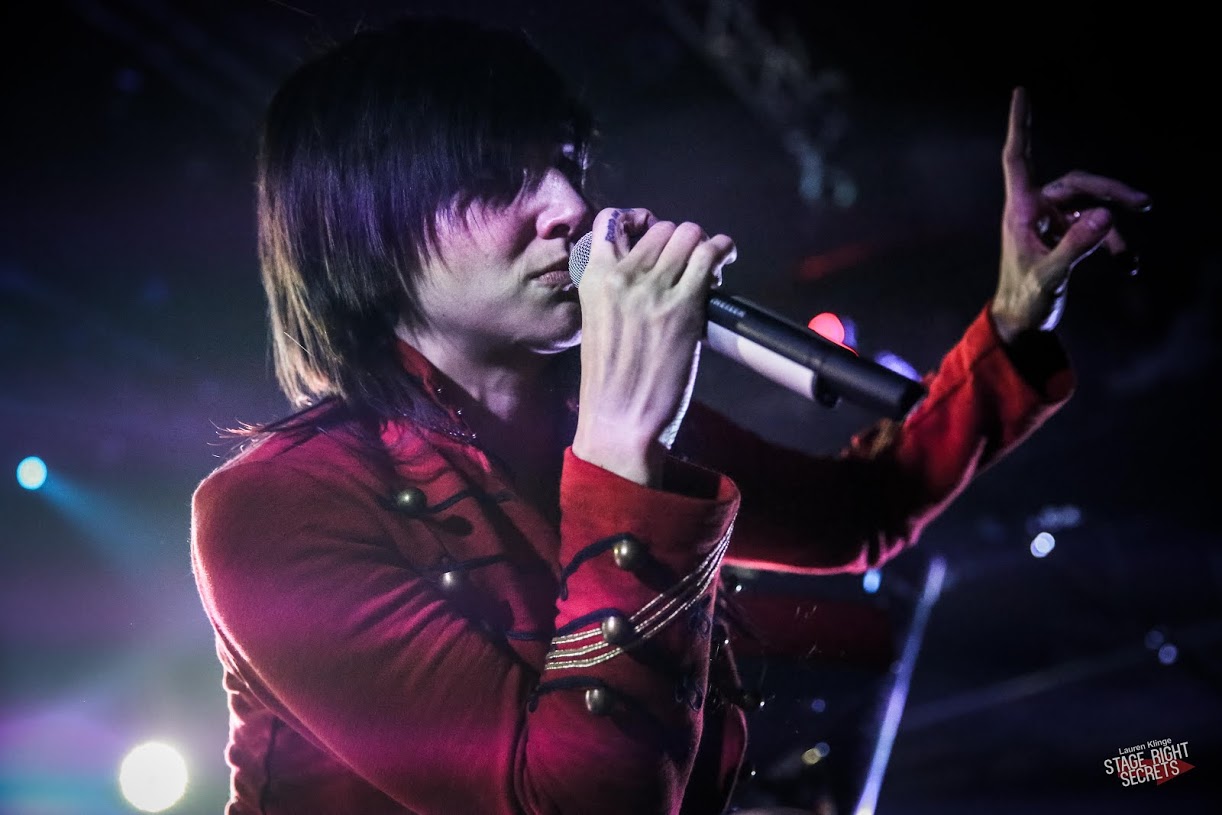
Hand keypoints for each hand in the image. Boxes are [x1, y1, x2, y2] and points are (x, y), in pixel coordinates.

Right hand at [571, 207, 735, 485]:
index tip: (656, 236)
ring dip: (703, 246)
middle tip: (690, 265)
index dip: (640, 222)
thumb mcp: (598, 323)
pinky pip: (710, 254)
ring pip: (688, 235)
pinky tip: (726, 260)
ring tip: (709, 268)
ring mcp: (653, 289)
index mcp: (593, 278)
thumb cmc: (610, 383)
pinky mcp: (685, 305)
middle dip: (680, 241)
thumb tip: (654, 269)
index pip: (612, 221)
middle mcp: (621, 276)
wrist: (619, 422)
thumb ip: (616, 292)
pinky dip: (723, 250)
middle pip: (662, 228)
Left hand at [990, 87, 1151, 343]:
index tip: (1021, 91)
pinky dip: (1115, 243)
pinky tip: (1129, 266)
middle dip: (1110, 191)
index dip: (1022, 124)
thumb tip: (1108, 215)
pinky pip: (1097, 228)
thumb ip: (1077, 246)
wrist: (1022, 325)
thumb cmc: (1025, 300)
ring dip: (1116, 220)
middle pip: (1077, 183)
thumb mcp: (1050, 275)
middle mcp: (1035, 210)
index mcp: (1020, 210)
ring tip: (1134, 250)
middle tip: (1144, 204)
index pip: (1019, 158)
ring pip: (1092, 204)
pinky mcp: (1066, 237)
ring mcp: (1052, 222)